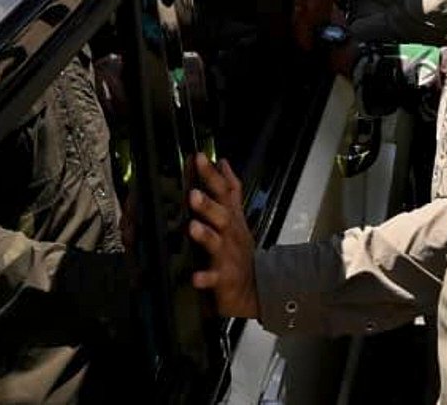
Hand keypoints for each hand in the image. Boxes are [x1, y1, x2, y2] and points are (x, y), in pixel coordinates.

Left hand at [189, 155, 258, 317]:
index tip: (199, 158)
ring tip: (192, 227)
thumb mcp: (235, 216)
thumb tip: (222, 162)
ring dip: (205, 235)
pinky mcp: (224, 280)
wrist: (254, 289)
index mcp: (231, 219)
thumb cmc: (238, 250)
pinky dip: (205, 278)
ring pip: (217, 244)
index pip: (224, 192)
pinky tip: (195, 277)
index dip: (212, 175)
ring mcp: (228, 257)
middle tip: (193, 194)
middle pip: (222, 216)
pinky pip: (214, 279)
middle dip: (208, 204)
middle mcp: (231, 235)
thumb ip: (228, 189)